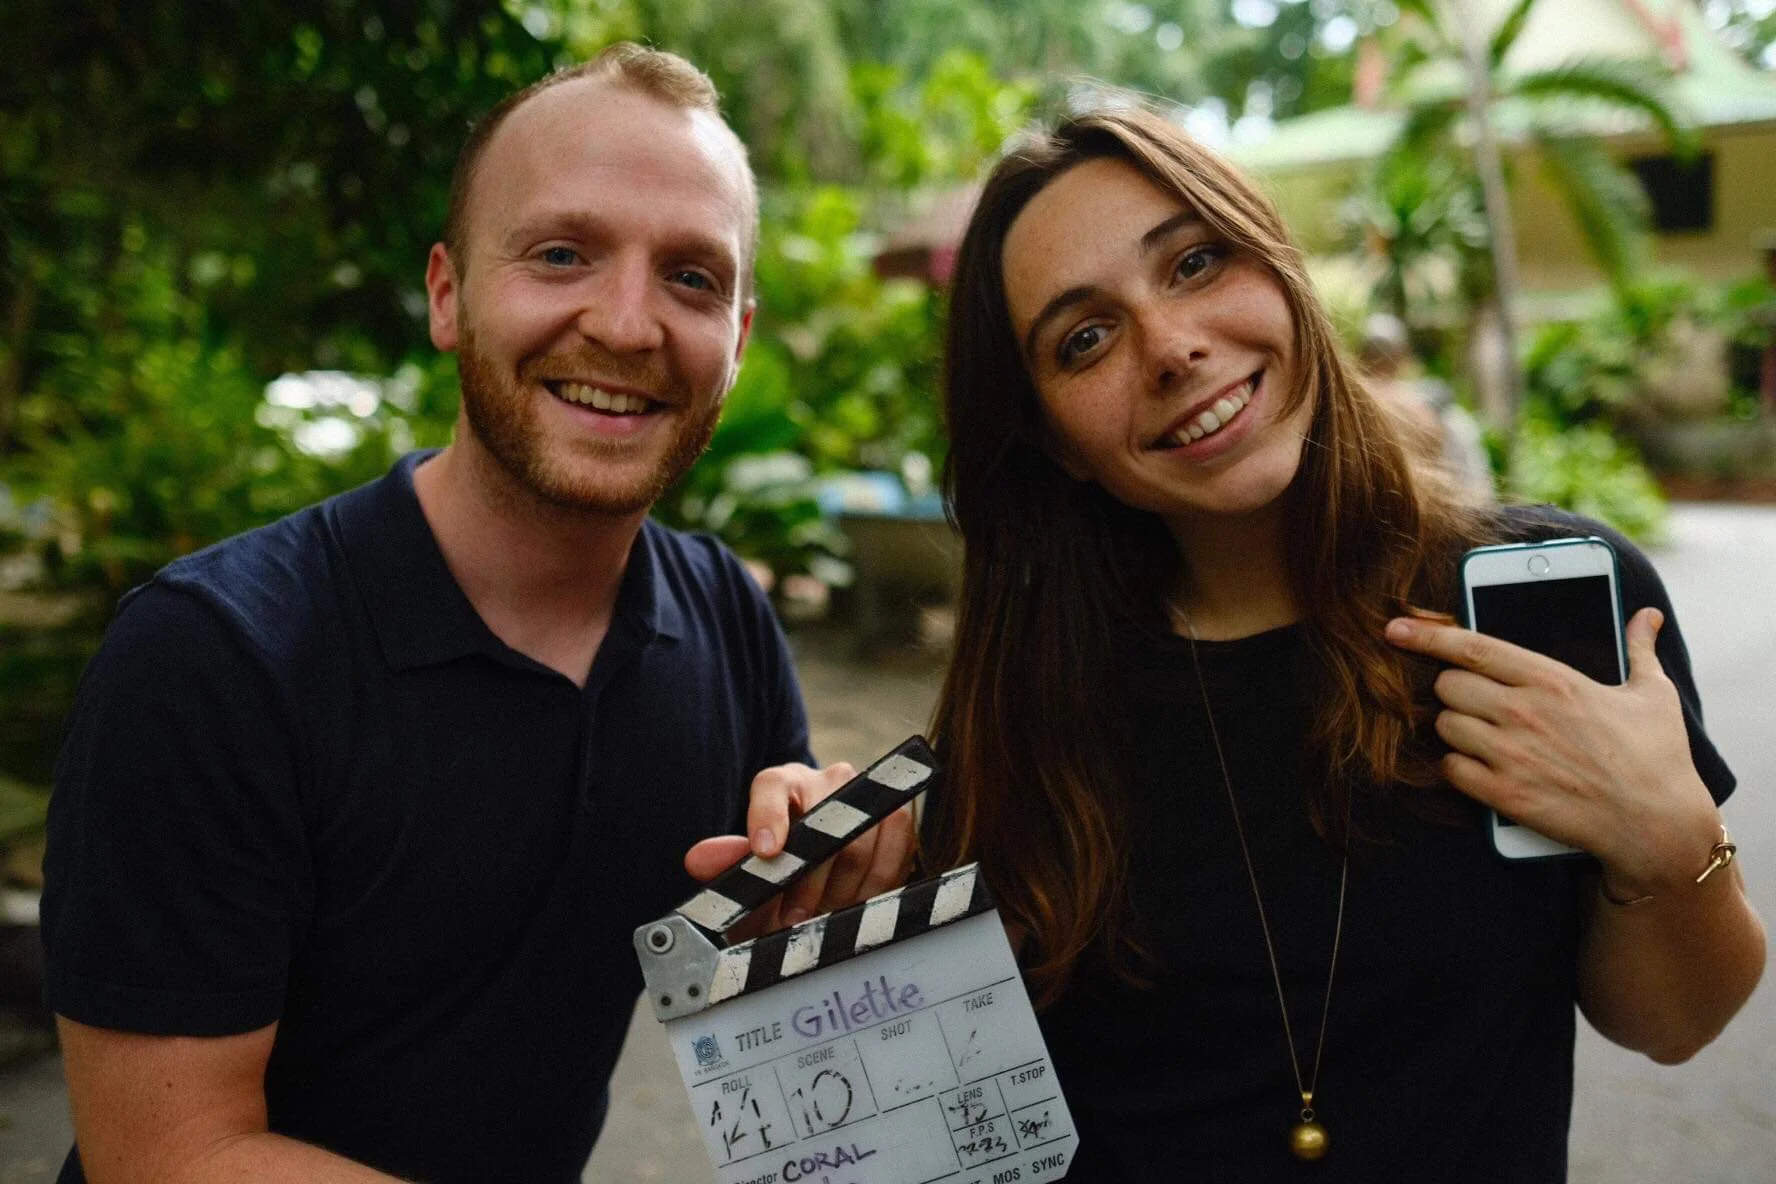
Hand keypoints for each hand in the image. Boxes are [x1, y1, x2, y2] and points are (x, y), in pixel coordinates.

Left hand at [683, 761, 915, 938]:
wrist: (822, 851)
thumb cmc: (780, 858)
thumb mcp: (749, 862)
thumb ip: (725, 861)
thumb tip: (697, 860)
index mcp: (783, 782)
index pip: (772, 787)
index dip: (767, 817)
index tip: (764, 853)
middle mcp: (829, 779)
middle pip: (824, 828)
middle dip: (808, 884)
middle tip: (792, 920)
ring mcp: (869, 797)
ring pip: (861, 847)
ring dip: (840, 894)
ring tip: (821, 923)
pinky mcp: (898, 822)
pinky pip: (894, 857)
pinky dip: (873, 891)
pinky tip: (854, 911)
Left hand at [1384, 607, 1719, 897]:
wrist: (1657, 826)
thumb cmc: (1657, 758)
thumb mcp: (1653, 695)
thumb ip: (1640, 650)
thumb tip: (1648, 617)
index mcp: (1552, 680)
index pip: (1473, 648)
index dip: (1427, 635)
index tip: (1396, 629)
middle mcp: (1524, 713)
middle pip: (1448, 686)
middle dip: (1454, 691)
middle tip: (1477, 702)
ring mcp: (1511, 755)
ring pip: (1444, 726)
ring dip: (1455, 728)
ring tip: (1482, 735)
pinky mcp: (1504, 795)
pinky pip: (1450, 769)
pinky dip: (1458, 767)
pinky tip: (1480, 767)